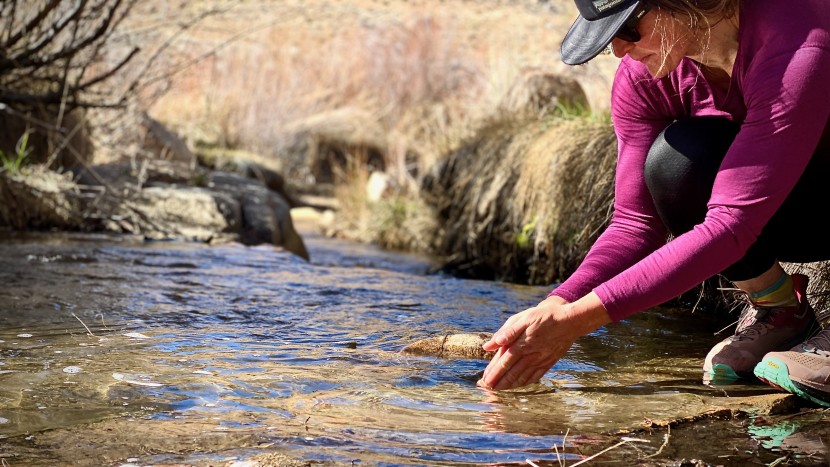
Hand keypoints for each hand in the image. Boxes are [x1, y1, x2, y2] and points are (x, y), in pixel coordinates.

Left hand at [477, 292, 609, 389]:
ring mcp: (540, 361)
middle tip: (487, 388)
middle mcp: (530, 356)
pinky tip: (519, 385)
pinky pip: (535, 376)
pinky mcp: (549, 362)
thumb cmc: (545, 316)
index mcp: (521, 344)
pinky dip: (525, 382)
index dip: (493, 373)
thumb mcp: (524, 318)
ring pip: (522, 377)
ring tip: (499, 390)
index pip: (503, 362)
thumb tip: (488, 346)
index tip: (484, 380)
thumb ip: (506, 333)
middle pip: (511, 373)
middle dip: (498, 382)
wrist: (571, 320)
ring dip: (509, 385)